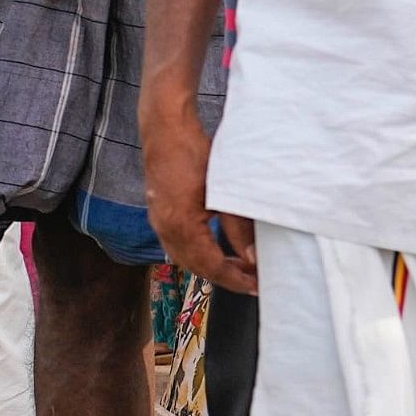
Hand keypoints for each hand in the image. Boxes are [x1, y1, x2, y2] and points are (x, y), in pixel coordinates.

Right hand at [142, 96, 257, 294]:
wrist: (165, 129)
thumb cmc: (193, 153)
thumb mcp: (224, 192)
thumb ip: (238, 228)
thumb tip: (252, 257)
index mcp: (181, 226)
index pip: (211, 267)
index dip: (236, 280)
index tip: (256, 286)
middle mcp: (165, 228)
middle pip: (196, 268)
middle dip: (225, 278)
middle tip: (252, 280)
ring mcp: (158, 221)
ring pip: (185, 259)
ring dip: (210, 267)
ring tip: (238, 267)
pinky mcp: (158, 213)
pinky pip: (177, 246)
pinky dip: (197, 255)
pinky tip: (214, 249)